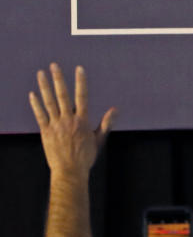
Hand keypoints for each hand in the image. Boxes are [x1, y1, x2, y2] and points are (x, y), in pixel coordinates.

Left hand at [28, 63, 115, 177]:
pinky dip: (36, 104)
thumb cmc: (86, 156)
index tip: (79, 69)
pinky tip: (32, 94)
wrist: (70, 171)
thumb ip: (106, 122)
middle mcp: (68, 120)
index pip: (82, 96)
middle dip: (58, 79)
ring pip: (49, 102)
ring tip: (41, 73)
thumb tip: (115, 109)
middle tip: (54, 65)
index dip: (81, 81)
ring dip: (44, 86)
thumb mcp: (100, 139)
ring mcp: (56, 125)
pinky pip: (40, 115)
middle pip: (63, 95)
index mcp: (83, 121)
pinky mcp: (46, 131)